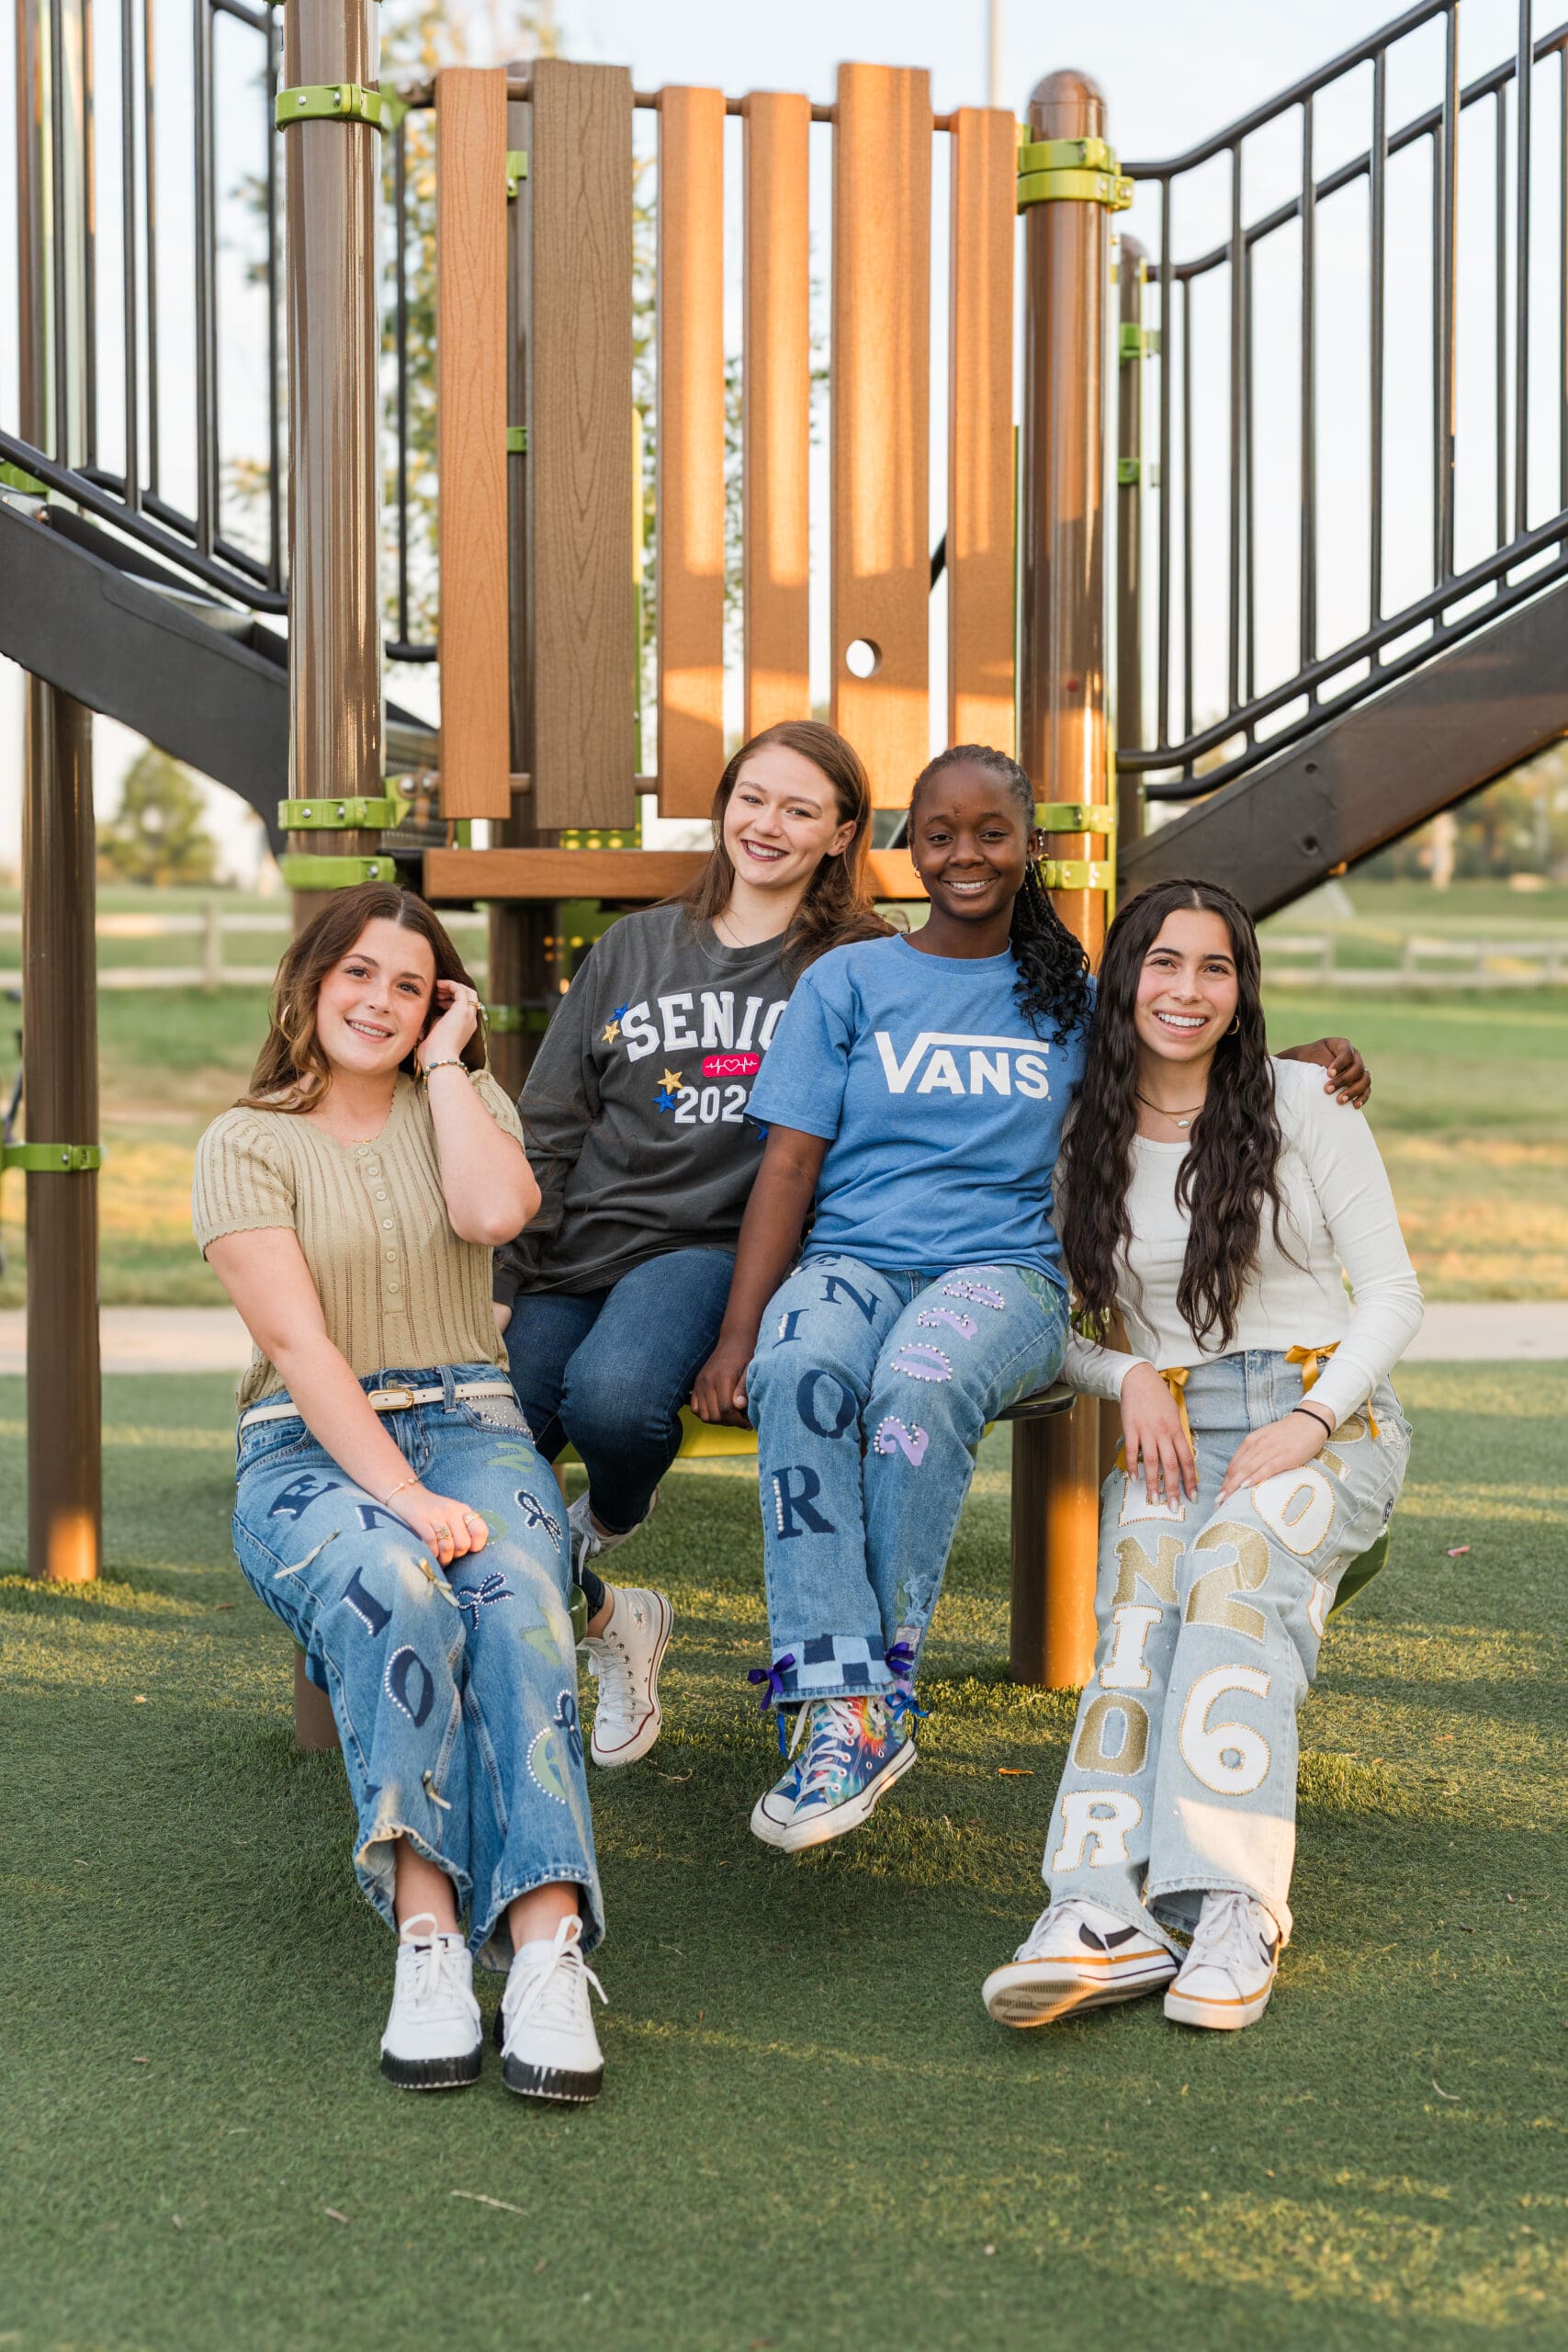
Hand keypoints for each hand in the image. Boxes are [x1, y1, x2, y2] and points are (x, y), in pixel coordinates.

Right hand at [392, 1483, 489, 1568]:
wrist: (406, 1494)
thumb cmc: (432, 1510)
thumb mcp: (452, 1513)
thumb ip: (463, 1528)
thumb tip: (471, 1552)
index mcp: (462, 1509)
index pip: (480, 1530)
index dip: (476, 1545)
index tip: (468, 1549)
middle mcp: (451, 1511)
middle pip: (463, 1544)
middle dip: (456, 1555)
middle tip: (449, 1555)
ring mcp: (435, 1515)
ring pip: (447, 1547)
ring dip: (443, 1559)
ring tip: (439, 1558)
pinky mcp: (419, 1520)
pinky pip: (431, 1545)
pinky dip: (431, 1554)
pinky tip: (429, 1553)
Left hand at [418, 980, 482, 1072]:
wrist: (438, 1058)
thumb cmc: (432, 1052)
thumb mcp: (434, 1034)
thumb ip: (435, 1022)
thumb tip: (427, 1013)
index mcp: (465, 1028)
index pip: (463, 1008)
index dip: (450, 1001)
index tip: (436, 1000)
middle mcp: (470, 1020)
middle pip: (469, 998)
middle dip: (453, 991)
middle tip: (437, 990)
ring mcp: (468, 1015)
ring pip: (467, 992)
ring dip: (451, 987)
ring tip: (436, 986)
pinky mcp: (462, 1010)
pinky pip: (459, 990)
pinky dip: (449, 984)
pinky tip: (437, 985)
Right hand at [692, 1334, 752, 1427]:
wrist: (734, 1341)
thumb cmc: (746, 1356)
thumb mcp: (751, 1371)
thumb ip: (743, 1389)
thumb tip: (739, 1406)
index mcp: (722, 1378)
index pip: (726, 1409)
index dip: (738, 1421)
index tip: (749, 1423)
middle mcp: (707, 1381)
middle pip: (714, 1415)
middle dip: (730, 1422)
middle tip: (742, 1420)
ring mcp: (699, 1383)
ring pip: (703, 1415)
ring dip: (718, 1420)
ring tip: (731, 1416)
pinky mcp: (696, 1384)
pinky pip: (695, 1408)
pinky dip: (706, 1413)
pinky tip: (719, 1410)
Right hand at [1119, 1361, 1196, 1503]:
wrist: (1139, 1379)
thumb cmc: (1158, 1397)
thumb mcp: (1174, 1415)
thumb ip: (1177, 1436)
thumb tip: (1182, 1457)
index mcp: (1176, 1430)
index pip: (1187, 1459)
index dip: (1191, 1480)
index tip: (1193, 1497)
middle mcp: (1163, 1432)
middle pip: (1171, 1465)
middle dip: (1174, 1488)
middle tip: (1175, 1507)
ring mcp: (1146, 1431)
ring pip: (1152, 1462)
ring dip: (1153, 1483)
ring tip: (1154, 1500)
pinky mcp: (1131, 1429)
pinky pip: (1133, 1452)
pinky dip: (1133, 1467)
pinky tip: (1134, 1480)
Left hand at [1218, 1409, 1326, 1502]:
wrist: (1309, 1422)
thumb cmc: (1287, 1434)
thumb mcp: (1265, 1440)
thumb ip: (1254, 1454)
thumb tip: (1244, 1474)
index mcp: (1250, 1442)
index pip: (1233, 1465)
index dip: (1225, 1481)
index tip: (1219, 1495)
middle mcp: (1256, 1445)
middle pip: (1237, 1469)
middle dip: (1226, 1487)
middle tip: (1218, 1503)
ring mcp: (1270, 1450)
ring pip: (1247, 1470)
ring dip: (1235, 1487)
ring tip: (1227, 1501)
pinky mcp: (1284, 1457)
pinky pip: (1266, 1469)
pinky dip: (1255, 1478)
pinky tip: (1246, 1487)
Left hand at [1293, 1034, 1370, 1107]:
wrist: (1304, 1067)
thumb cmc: (1307, 1059)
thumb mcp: (1312, 1056)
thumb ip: (1324, 1062)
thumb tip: (1333, 1076)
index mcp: (1343, 1045)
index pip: (1347, 1054)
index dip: (1340, 1064)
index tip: (1329, 1074)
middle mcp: (1355, 1057)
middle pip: (1358, 1068)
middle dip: (1343, 1080)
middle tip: (1327, 1090)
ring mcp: (1359, 1070)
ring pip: (1365, 1080)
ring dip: (1353, 1091)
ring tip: (1339, 1100)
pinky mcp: (1360, 1083)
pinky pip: (1366, 1090)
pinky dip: (1362, 1098)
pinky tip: (1354, 1105)